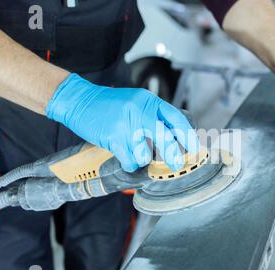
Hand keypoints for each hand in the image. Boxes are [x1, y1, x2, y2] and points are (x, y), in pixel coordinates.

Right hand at [46, 74, 198, 171]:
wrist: (80, 101)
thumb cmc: (109, 105)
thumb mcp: (135, 102)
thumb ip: (152, 115)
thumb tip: (173, 135)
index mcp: (148, 101)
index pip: (175, 118)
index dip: (187, 135)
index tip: (194, 147)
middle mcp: (139, 111)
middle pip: (164, 137)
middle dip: (173, 155)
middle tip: (177, 164)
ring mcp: (126, 125)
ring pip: (145, 153)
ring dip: (141, 158)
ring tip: (133, 151)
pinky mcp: (113, 138)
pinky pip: (130, 160)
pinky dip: (130, 163)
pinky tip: (125, 156)